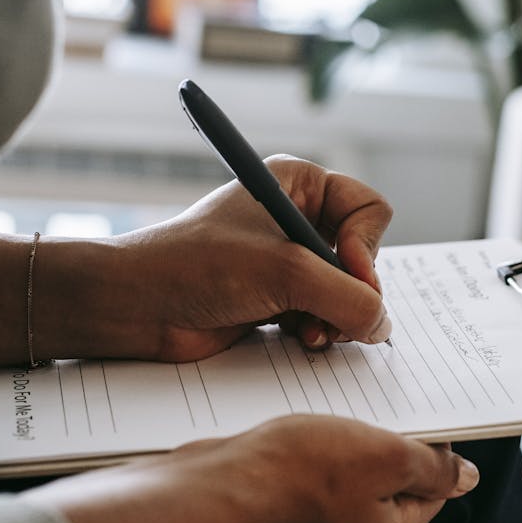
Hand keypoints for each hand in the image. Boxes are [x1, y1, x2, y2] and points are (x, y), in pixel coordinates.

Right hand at [25, 414, 478, 522]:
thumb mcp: (384, 455)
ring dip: (342, 450)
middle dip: (382, 448)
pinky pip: (306, 488)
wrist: (214, 493)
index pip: (432, 490)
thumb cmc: (297, 473)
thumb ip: (431, 467)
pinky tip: (293, 438)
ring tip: (327, 420)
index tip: (416, 418)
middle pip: (387, 488)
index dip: (431, 450)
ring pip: (345, 485)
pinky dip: (306, 461)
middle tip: (368, 412)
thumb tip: (466, 477)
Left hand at [110, 155, 393, 360]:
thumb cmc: (197, 266)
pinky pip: (325, 314)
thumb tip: (383, 326)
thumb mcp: (285, 272)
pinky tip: (299, 338)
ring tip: (312, 332)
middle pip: (364, 256)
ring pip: (347, 291)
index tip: (350, 274)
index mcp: (299, 184)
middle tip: (334, 315)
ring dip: (336, 317)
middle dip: (352, 291)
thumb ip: (348, 298)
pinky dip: (320, 330)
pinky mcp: (278, 297)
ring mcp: (288, 260)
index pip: (370, 210)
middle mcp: (298, 217)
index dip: (368, 246)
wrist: (138, 306)